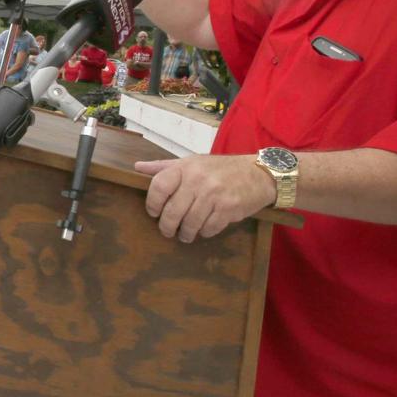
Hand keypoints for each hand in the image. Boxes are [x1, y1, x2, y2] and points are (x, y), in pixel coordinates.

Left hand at [134, 155, 276, 242]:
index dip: (152, 203)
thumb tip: (137, 167)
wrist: (259, 173)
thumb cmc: (221, 169)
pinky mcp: (229, 209)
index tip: (154, 212)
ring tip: (186, 234)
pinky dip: (204, 232)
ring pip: (190, 223)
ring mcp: (214, 195)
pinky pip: (208, 228)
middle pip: (172, 211)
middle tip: (167, 231)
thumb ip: (164, 167)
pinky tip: (204, 228)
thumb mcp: (192, 162)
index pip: (159, 186)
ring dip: (186, 233)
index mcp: (186, 167)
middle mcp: (198, 180)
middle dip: (167, 226)